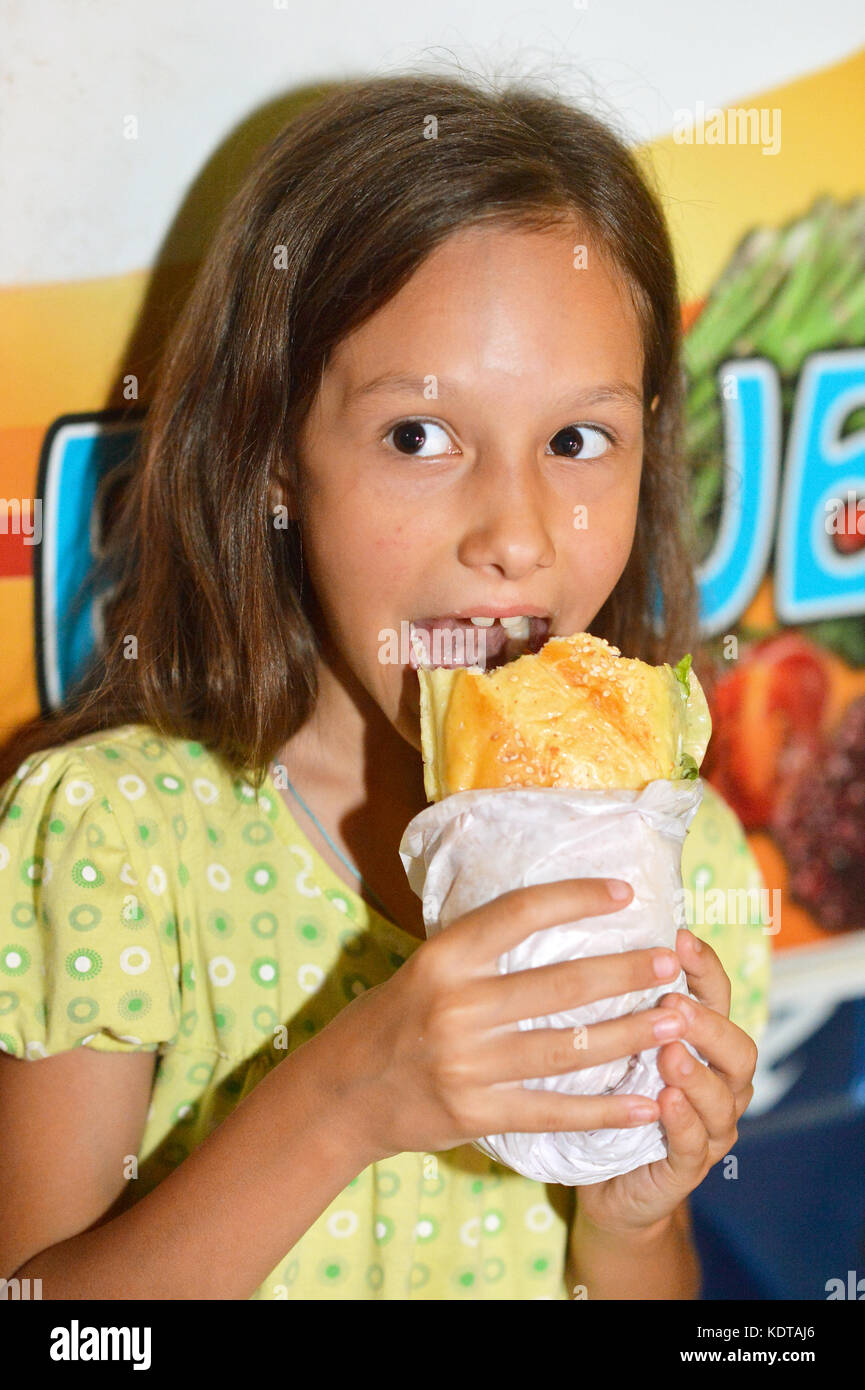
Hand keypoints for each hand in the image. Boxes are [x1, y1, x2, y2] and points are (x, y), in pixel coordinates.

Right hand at [312, 877, 687, 1162]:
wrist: (343, 1093)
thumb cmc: (393, 1018)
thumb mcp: (425, 967)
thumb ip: (481, 949)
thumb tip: (555, 916)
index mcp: (444, 958)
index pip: (521, 913)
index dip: (577, 898)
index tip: (626, 892)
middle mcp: (457, 1006)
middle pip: (561, 984)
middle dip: (626, 973)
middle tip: (671, 961)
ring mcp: (468, 1064)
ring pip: (568, 1047)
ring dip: (630, 1034)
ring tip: (675, 1021)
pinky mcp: (477, 1113)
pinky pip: (555, 1110)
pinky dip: (605, 1110)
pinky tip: (647, 1103)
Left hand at [574, 926, 757, 1237]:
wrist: (605, 1186)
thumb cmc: (608, 1099)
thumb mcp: (611, 1044)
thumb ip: (616, 1003)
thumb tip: (584, 936)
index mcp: (702, 1045)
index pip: (717, 996)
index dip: (704, 967)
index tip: (678, 937)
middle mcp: (717, 1083)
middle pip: (737, 1047)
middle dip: (708, 1023)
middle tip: (673, 1004)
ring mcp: (709, 1128)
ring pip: (724, 1096)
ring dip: (697, 1071)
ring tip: (669, 1051)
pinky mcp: (688, 1169)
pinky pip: (696, 1144)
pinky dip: (684, 1121)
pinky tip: (665, 1101)